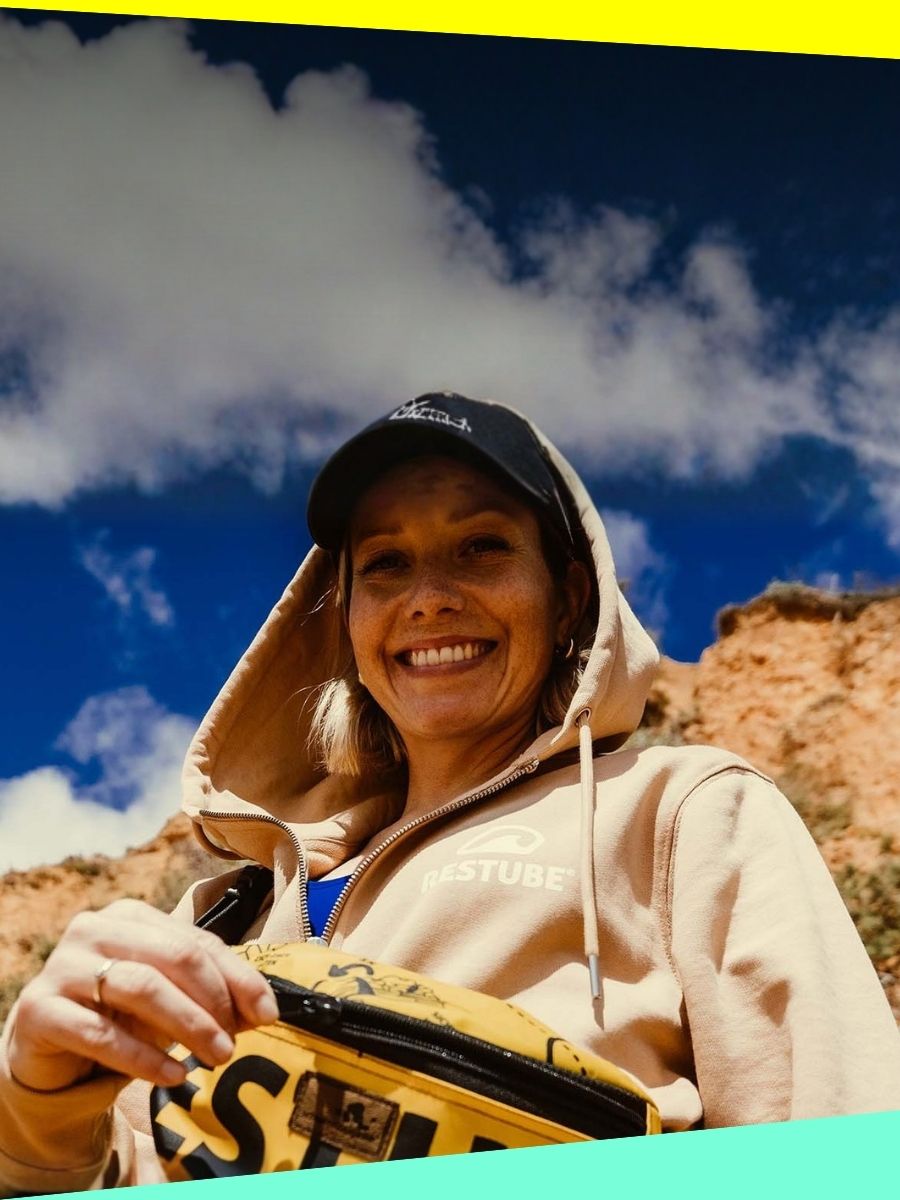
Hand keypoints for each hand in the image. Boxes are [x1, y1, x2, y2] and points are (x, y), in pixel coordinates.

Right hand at [7, 899, 278, 1092]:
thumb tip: (264, 1009)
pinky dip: (144, 1057)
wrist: (48, 1055)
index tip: (268, 1013)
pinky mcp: (39, 1009)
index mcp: (130, 915)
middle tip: (236, 1041)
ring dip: (188, 1025)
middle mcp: (94, 929)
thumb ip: (211, 995)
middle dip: (214, 1000)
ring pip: (141, 986)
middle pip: (173, 956)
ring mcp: (62, 966)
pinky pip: (101, 1033)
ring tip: (217, 1056)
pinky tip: (174, 1075)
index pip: (197, 941)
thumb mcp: (168, 1000)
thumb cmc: (116, 1017)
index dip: (238, 976)